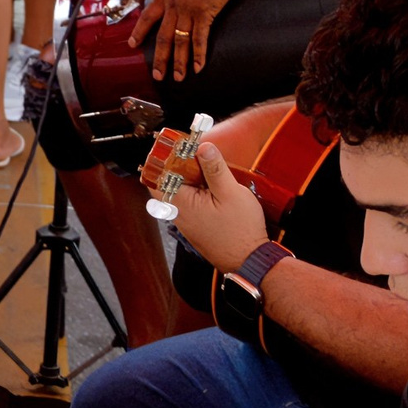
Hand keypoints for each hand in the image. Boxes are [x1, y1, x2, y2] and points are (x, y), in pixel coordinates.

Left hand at [129, 0, 240, 80]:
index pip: (149, 15)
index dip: (140, 31)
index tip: (132, 44)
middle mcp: (174, 3)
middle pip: (163, 36)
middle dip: (160, 58)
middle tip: (157, 75)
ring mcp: (188, 9)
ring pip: (180, 41)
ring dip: (179, 62)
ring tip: (178, 78)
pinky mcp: (205, 13)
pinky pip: (199, 38)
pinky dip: (198, 54)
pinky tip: (198, 68)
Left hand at [172, 140, 270, 272]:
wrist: (250, 261)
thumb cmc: (241, 231)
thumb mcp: (231, 193)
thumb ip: (215, 169)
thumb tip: (203, 147)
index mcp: (181, 204)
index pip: (156, 178)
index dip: (162, 160)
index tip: (174, 146)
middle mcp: (179, 214)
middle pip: (167, 183)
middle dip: (177, 166)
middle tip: (192, 152)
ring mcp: (187, 221)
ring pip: (179, 193)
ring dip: (189, 178)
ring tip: (205, 165)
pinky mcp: (197, 226)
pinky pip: (190, 203)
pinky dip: (196, 191)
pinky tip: (212, 185)